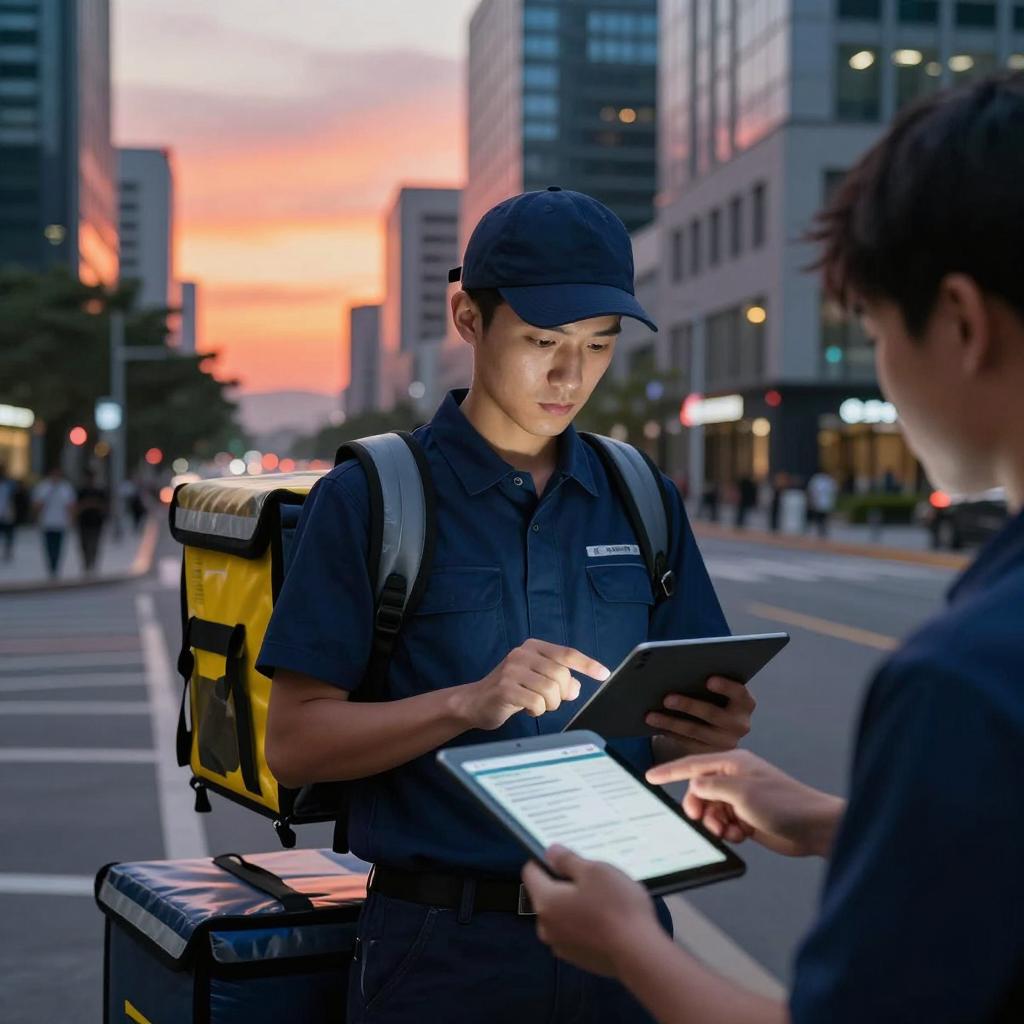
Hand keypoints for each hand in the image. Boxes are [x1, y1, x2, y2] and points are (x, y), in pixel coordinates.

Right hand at [452, 640, 608, 730]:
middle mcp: (522, 654)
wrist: (475, 702)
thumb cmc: (510, 690)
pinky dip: (537, 710)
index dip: (588, 664)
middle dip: (562, 693)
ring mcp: (512, 670)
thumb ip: (559, 682)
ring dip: (550, 704)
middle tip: (552, 701)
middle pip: (561, 674)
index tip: (604, 674)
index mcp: (533, 647)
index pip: (567, 654)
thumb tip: (577, 687)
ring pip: (551, 690)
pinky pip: (536, 702)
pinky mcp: (505, 688)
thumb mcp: (537, 682)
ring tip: (537, 705)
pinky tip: (527, 708)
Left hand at [522, 846, 660, 977]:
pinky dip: (586, 923)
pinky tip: (609, 920)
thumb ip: (567, 859)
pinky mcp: (579, 959)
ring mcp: (562, 946)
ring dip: (577, 904)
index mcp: (545, 902)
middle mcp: (546, 927)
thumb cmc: (616, 908)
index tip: (567, 857)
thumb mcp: (594, 870)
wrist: (640, 955)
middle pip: (547, 894)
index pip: (531, 871)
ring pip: (563, 914)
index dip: (546, 859)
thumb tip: (550, 852)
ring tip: (606, 899)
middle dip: (566, 883)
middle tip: (593, 877)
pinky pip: (575, 932)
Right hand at [646, 750, 844, 857]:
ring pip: (710, 810)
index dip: (669, 771)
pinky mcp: (747, 816)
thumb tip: (694, 787)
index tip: (649, 776)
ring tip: (728, 830)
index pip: (693, 764)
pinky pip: (723, 823)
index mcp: (732, 764)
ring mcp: (741, 798)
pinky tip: (739, 835)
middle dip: (698, 807)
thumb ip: (712, 787)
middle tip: (700, 819)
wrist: (815, 828)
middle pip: (699, 791)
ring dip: (714, 823)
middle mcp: (734, 778)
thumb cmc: (784, 804)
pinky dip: (726, 831)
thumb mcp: (741, 792)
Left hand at [647, 676, 754, 757]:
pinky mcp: (710, 754)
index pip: (739, 692)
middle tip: (666, 698)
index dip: (725, 686)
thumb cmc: (714, 698)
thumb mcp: (719, 691)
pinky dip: (669, 733)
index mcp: (745, 703)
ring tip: (651, 715)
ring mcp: (726, 742)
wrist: (718, 727)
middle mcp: (740, 724)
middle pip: (712, 713)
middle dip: (688, 705)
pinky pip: (687, 743)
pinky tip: (655, 726)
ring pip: (695, 731)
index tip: (708, 679)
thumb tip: (681, 671)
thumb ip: (709, 682)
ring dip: (670, 722)